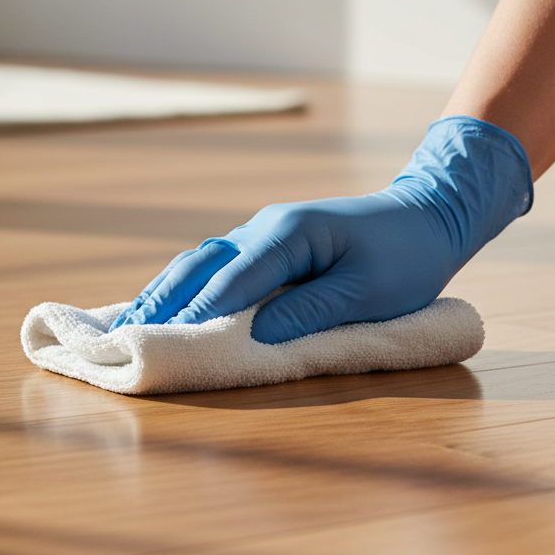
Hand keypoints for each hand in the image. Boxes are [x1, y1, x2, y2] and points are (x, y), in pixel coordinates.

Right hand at [110, 117, 532, 343]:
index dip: (198, 310)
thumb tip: (255, 334)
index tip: (166, 340)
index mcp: (289, 234)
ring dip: (165, 292)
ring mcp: (262, 234)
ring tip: (129, 323)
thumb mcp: (367, 291)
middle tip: (125, 333)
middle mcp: (265, 228)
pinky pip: (216, 266)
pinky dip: (186, 287)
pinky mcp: (267, 247)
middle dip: (162, 299)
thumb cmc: (407, 256)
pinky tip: (166, 305)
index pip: (232, 277)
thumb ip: (309, 311)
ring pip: (200, 262)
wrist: (429, 215)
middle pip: (200, 264)